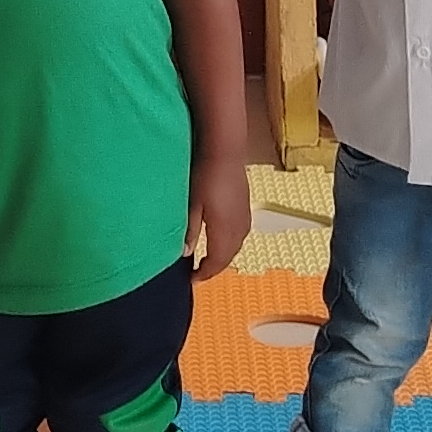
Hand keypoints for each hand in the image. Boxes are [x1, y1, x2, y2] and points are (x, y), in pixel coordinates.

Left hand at [188, 160, 252, 280]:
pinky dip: (230, 245)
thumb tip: (186, 253)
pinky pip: (240, 236)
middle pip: (228, 258)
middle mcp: (238, 228)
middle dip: (214, 268)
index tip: (191, 279)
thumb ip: (191, 231)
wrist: (225, 152)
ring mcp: (244, 218)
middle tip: (198, 272)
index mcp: (224, 230)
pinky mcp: (246, 208)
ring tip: (207, 259)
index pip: (216, 262)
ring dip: (223, 257)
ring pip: (236, 247)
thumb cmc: (205, 175)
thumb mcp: (193, 205)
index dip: (204, 274)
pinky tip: (220, 240)